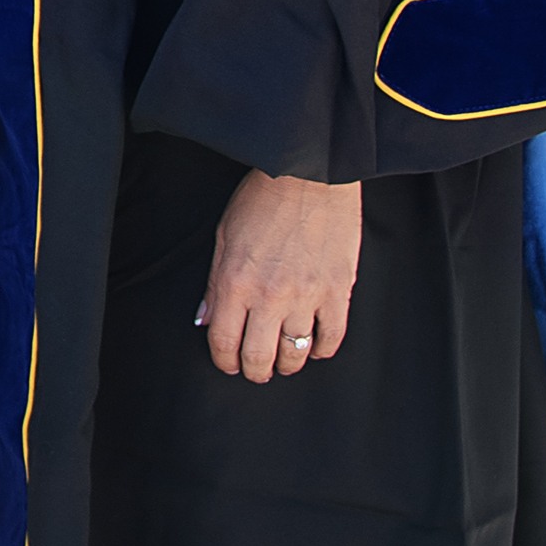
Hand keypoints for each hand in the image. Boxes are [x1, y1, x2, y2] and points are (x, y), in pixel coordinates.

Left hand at [197, 171, 359, 381]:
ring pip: (295, 353)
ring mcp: (307, 295)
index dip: (224, 360)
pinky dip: (322, 350)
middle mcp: (269, 295)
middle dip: (254, 371)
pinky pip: (332, 338)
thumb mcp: (224, 236)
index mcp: (235, 281)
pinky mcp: (339, 291)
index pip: (224, 340)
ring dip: (287, 364)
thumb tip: (206, 318)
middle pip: (259, 357)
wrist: (309, 174)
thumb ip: (215, 283)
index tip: (228, 363)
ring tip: (284, 361)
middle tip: (256, 371)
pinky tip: (314, 347)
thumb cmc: (262, 199)